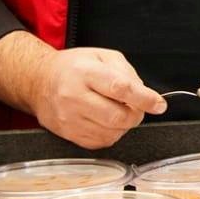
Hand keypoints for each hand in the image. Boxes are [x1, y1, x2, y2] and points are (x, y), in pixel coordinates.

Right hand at [32, 47, 165, 148]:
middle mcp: (74, 96)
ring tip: (118, 110)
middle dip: (136, 114)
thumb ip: (128, 74)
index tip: (159, 104)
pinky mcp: (68, 133)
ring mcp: (69, 118)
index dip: (145, 99)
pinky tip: (106, 120)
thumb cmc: (74, 67)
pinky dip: (112, 133)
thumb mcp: (103, 56)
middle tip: (137, 107)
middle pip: (117, 116)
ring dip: (124, 125)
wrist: (39, 81)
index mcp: (85, 72)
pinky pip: (100, 142)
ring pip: (111, 133)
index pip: (121, 88)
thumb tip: (146, 95)